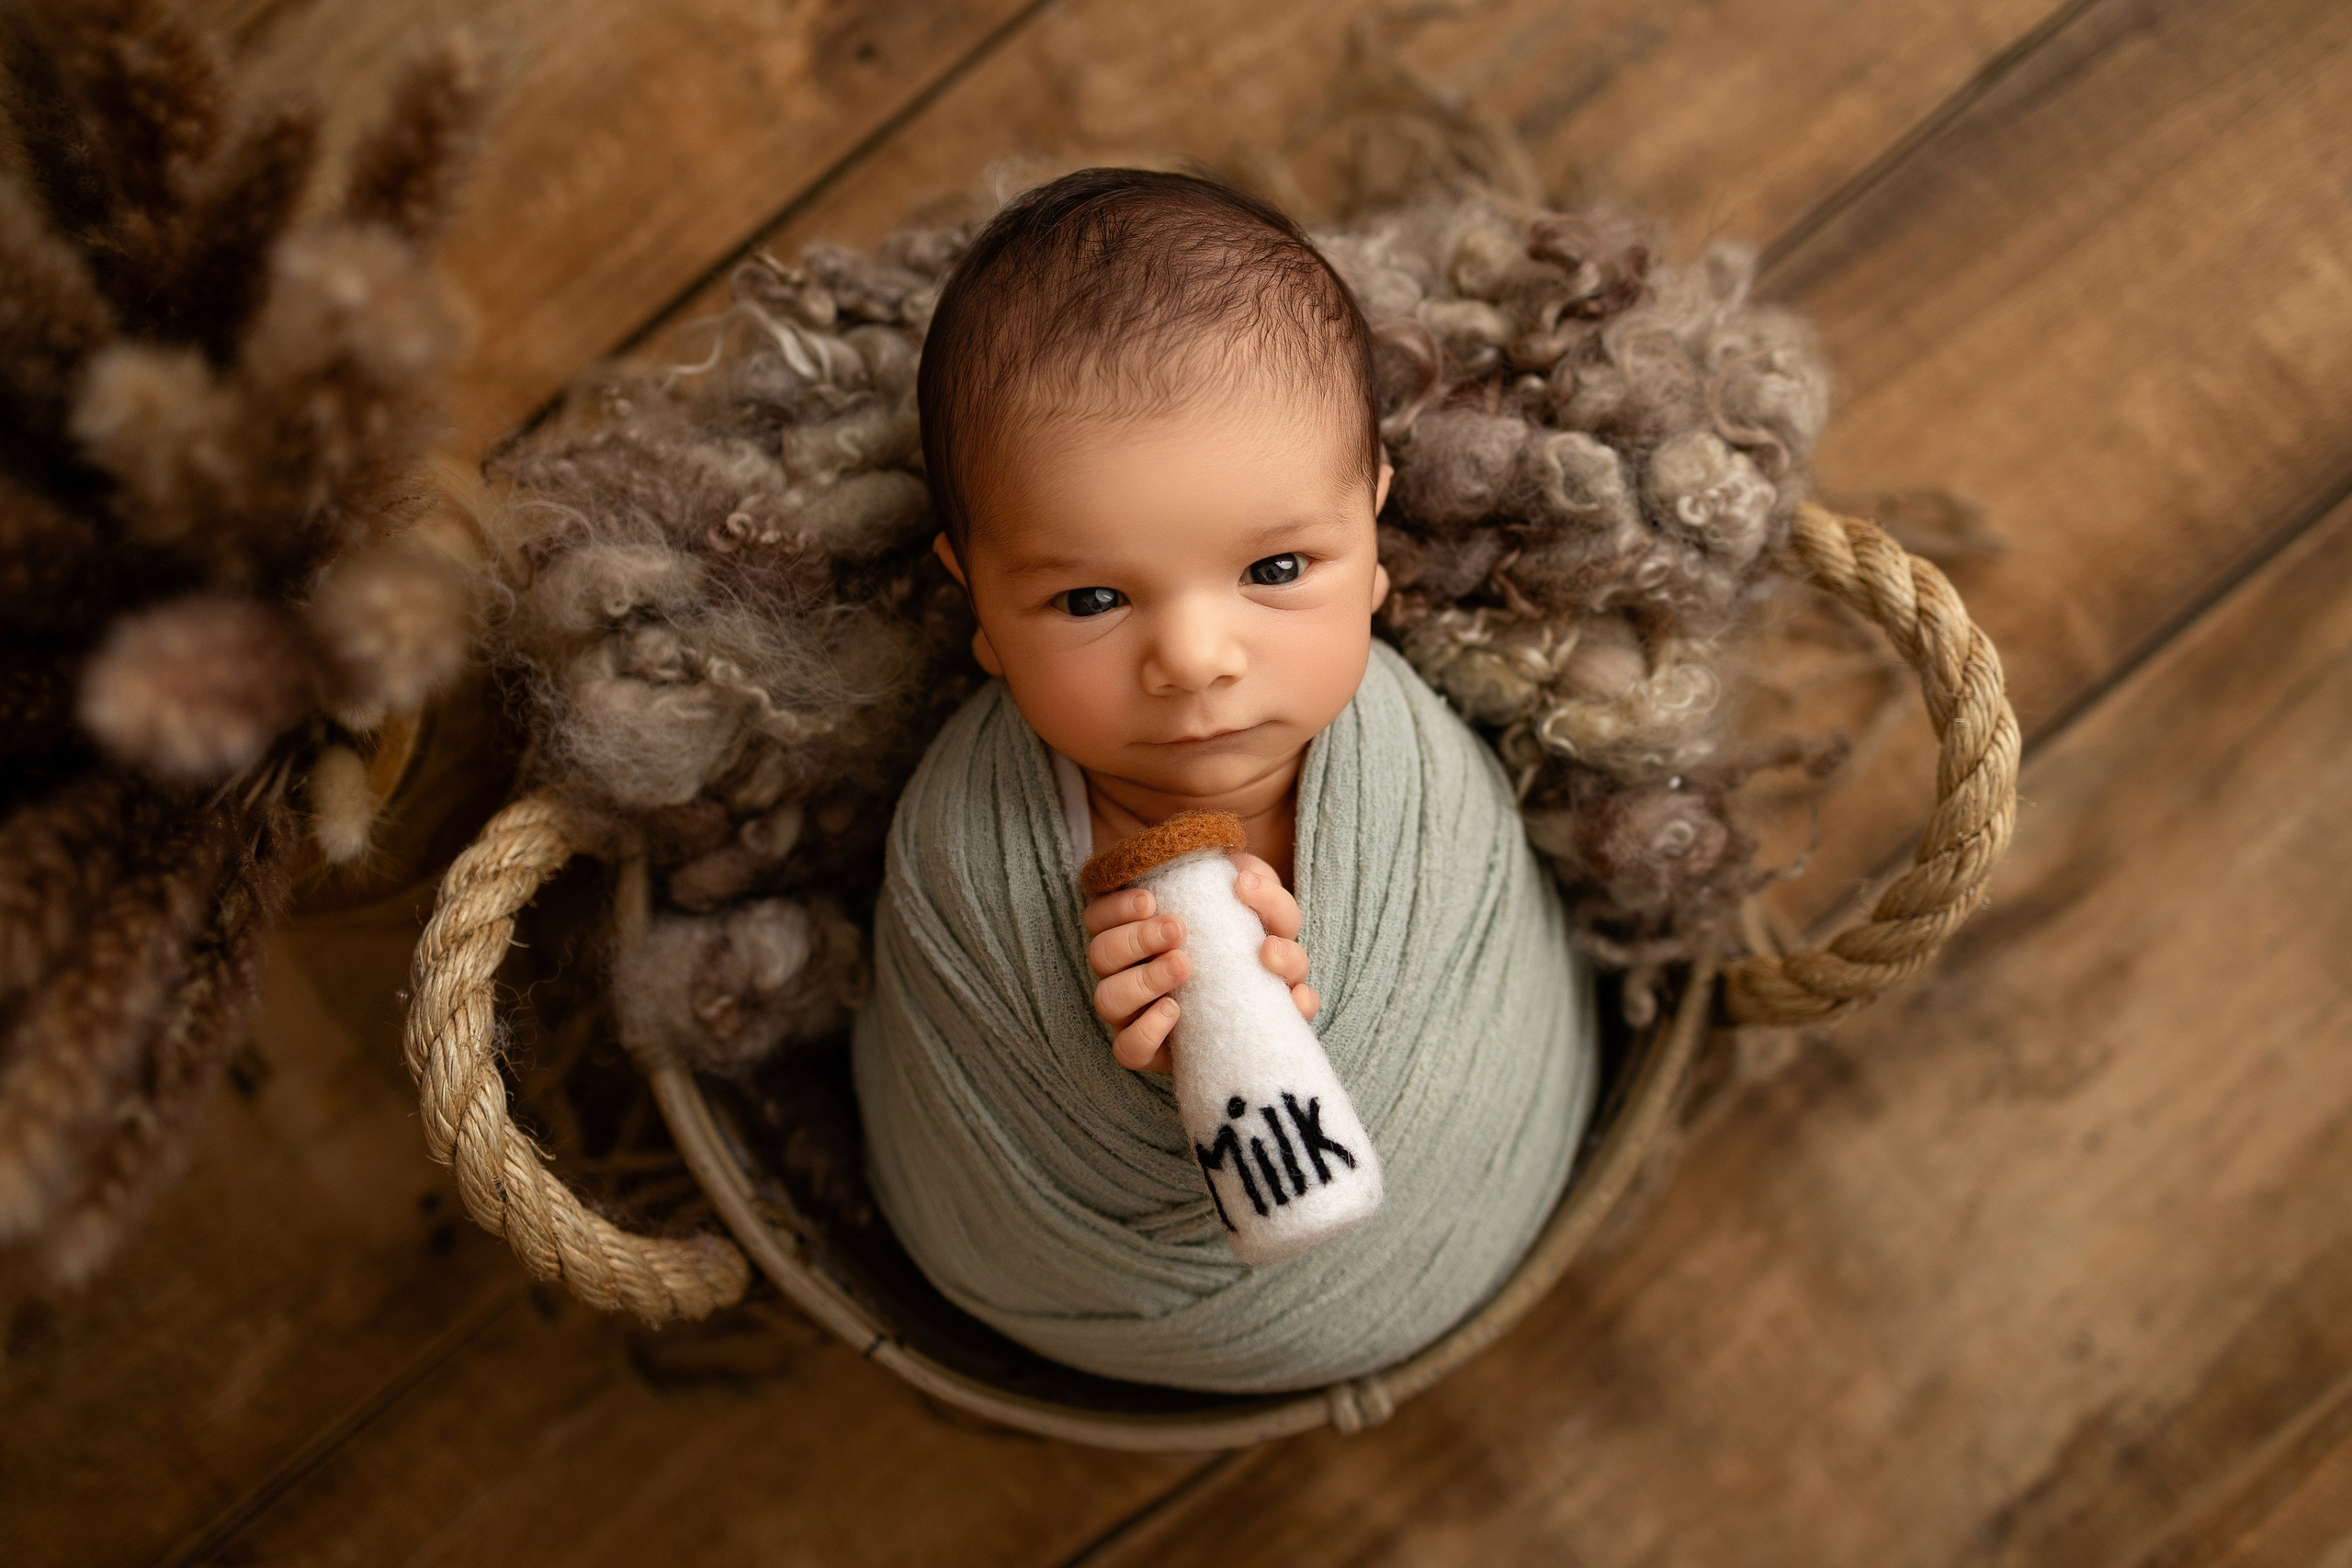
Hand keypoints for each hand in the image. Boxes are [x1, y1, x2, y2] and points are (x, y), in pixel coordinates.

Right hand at [1082, 851, 1318, 1073]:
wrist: (1274, 1009)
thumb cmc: (1258, 943)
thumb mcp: (1262, 907)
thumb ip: (1257, 884)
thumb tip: (1244, 881)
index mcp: (1137, 928)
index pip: (1100, 915)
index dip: (1116, 906)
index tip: (1151, 900)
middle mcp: (1126, 970)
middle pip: (1101, 954)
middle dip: (1136, 938)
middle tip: (1177, 930)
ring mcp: (1135, 1012)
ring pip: (1107, 999)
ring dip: (1144, 978)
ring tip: (1183, 966)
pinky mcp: (1154, 1052)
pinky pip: (1128, 1049)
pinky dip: (1146, 1031)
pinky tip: (1173, 1012)